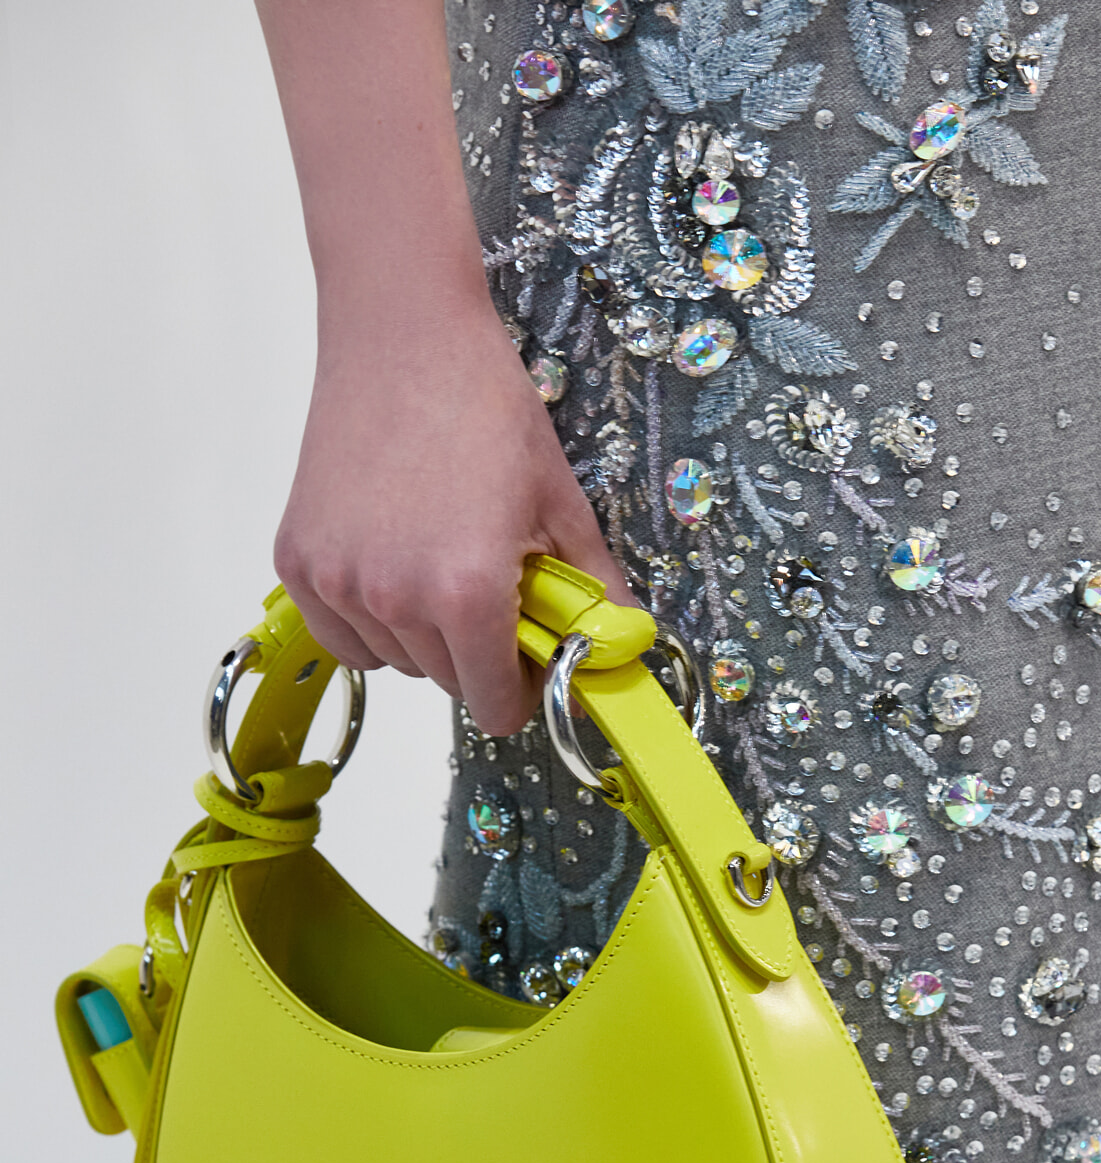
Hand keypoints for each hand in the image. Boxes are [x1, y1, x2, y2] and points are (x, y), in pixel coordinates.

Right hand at [273, 299, 637, 737]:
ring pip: (394, 661)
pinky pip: (341, 636)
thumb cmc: (489, 412)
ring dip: (420, 635)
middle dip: (475, 653)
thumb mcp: (562, 505)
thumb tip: (622, 653)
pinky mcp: (297, 562)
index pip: (495, 706)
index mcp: (467, 594)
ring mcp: (338, 582)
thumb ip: (594, 595)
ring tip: (435, 557)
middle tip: (487, 583)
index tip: (525, 656)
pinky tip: (389, 563)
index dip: (520, 689)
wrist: (404, 338)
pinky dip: (368, 620)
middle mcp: (395, 599)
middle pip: (446, 683)